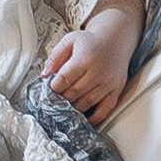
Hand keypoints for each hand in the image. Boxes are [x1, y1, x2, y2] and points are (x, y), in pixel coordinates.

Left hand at [42, 0, 138, 120]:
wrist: (116, 41)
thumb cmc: (91, 42)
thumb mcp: (70, 41)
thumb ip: (55, 57)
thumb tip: (44, 74)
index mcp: (84, 59)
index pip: (64, 80)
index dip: (53, 88)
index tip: (48, 92)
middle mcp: (98, 72)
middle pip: (74, 93)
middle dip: (61, 100)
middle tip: (53, 103)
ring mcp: (108, 83)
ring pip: (86, 103)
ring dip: (73, 109)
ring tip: (65, 110)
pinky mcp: (116, 90)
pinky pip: (105, 110)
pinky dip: (94, 118)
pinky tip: (84, 119)